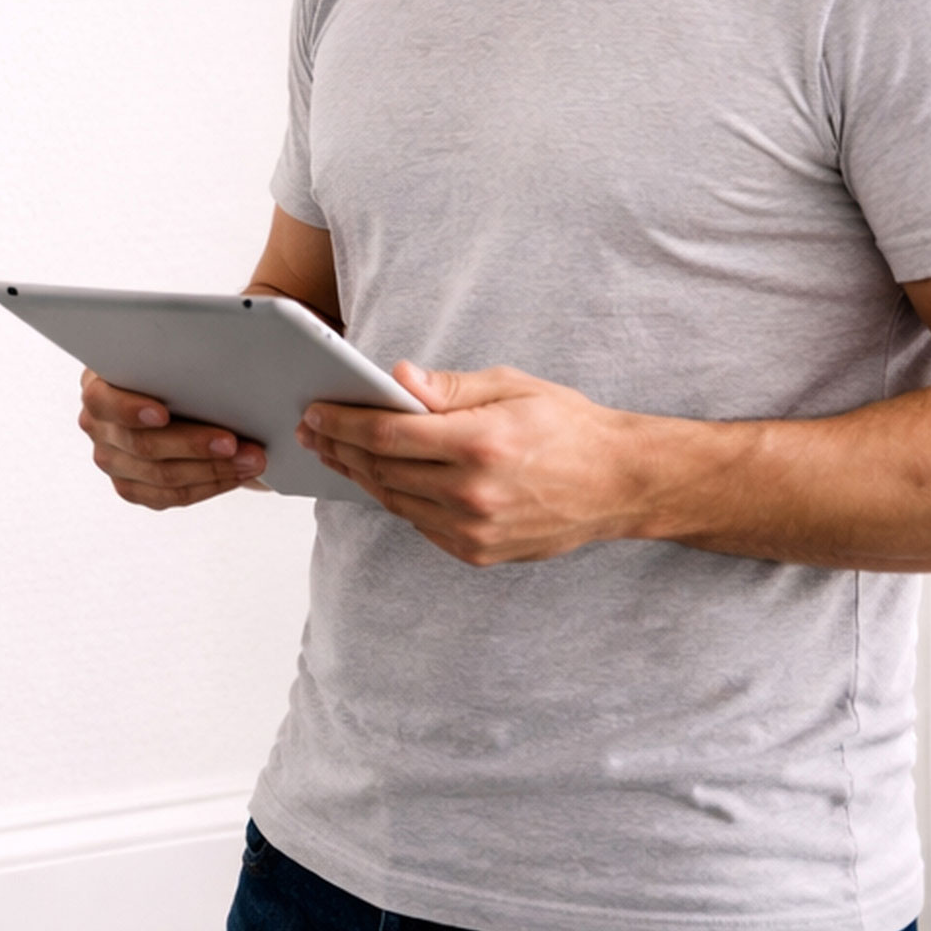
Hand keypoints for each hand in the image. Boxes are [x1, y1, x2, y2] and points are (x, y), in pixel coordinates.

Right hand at [78, 369, 266, 509]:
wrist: (168, 395)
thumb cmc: (167, 371)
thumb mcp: (161, 357)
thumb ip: (170, 360)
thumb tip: (209, 363)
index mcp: (98, 387)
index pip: (104, 402)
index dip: (131, 410)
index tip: (163, 414)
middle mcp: (98, 427)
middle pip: (143, 445)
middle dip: (193, 444)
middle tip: (232, 442)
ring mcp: (112, 461)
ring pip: (161, 477)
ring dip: (212, 470)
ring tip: (250, 460)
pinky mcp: (131, 487)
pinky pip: (169, 496)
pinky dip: (208, 486)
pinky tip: (235, 475)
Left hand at [299, 362, 652, 563]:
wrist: (619, 483)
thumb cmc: (565, 424)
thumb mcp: (509, 386)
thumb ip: (446, 387)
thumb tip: (395, 377)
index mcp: (480, 444)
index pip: (387, 435)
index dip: (343, 422)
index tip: (315, 409)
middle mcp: (474, 493)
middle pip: (382, 470)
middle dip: (339, 447)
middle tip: (310, 429)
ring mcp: (476, 530)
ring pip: (395, 501)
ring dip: (358, 476)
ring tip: (332, 452)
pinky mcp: (480, 553)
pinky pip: (419, 523)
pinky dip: (394, 498)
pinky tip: (376, 478)